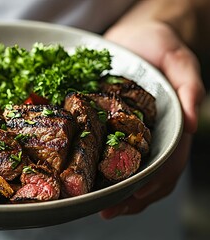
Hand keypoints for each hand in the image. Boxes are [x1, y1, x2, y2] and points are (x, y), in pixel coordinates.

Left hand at [100, 21, 205, 218]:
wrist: (136, 34)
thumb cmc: (159, 44)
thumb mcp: (178, 59)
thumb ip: (190, 86)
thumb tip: (192, 123)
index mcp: (172, 124)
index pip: (169, 160)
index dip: (155, 181)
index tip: (135, 196)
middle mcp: (154, 132)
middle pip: (151, 173)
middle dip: (133, 196)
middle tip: (109, 211)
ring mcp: (135, 131)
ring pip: (133, 170)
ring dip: (120, 192)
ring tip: (101, 207)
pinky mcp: (114, 125)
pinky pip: (111, 153)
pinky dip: (104, 171)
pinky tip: (92, 183)